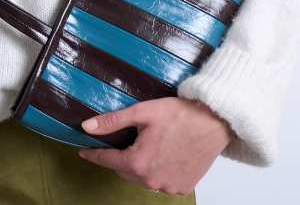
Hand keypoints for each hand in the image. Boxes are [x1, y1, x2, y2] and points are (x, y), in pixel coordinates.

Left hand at [78, 96, 234, 195]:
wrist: (215, 121)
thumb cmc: (180, 114)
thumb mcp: (142, 112)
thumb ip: (113, 121)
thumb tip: (87, 127)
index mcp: (139, 162)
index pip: (107, 160)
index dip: (94, 154)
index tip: (84, 151)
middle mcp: (152, 180)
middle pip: (125, 170)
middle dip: (119, 158)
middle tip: (119, 142)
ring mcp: (168, 186)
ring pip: (143, 178)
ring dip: (139, 165)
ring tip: (143, 147)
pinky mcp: (183, 187)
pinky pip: (161, 182)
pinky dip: (157, 171)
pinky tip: (162, 155)